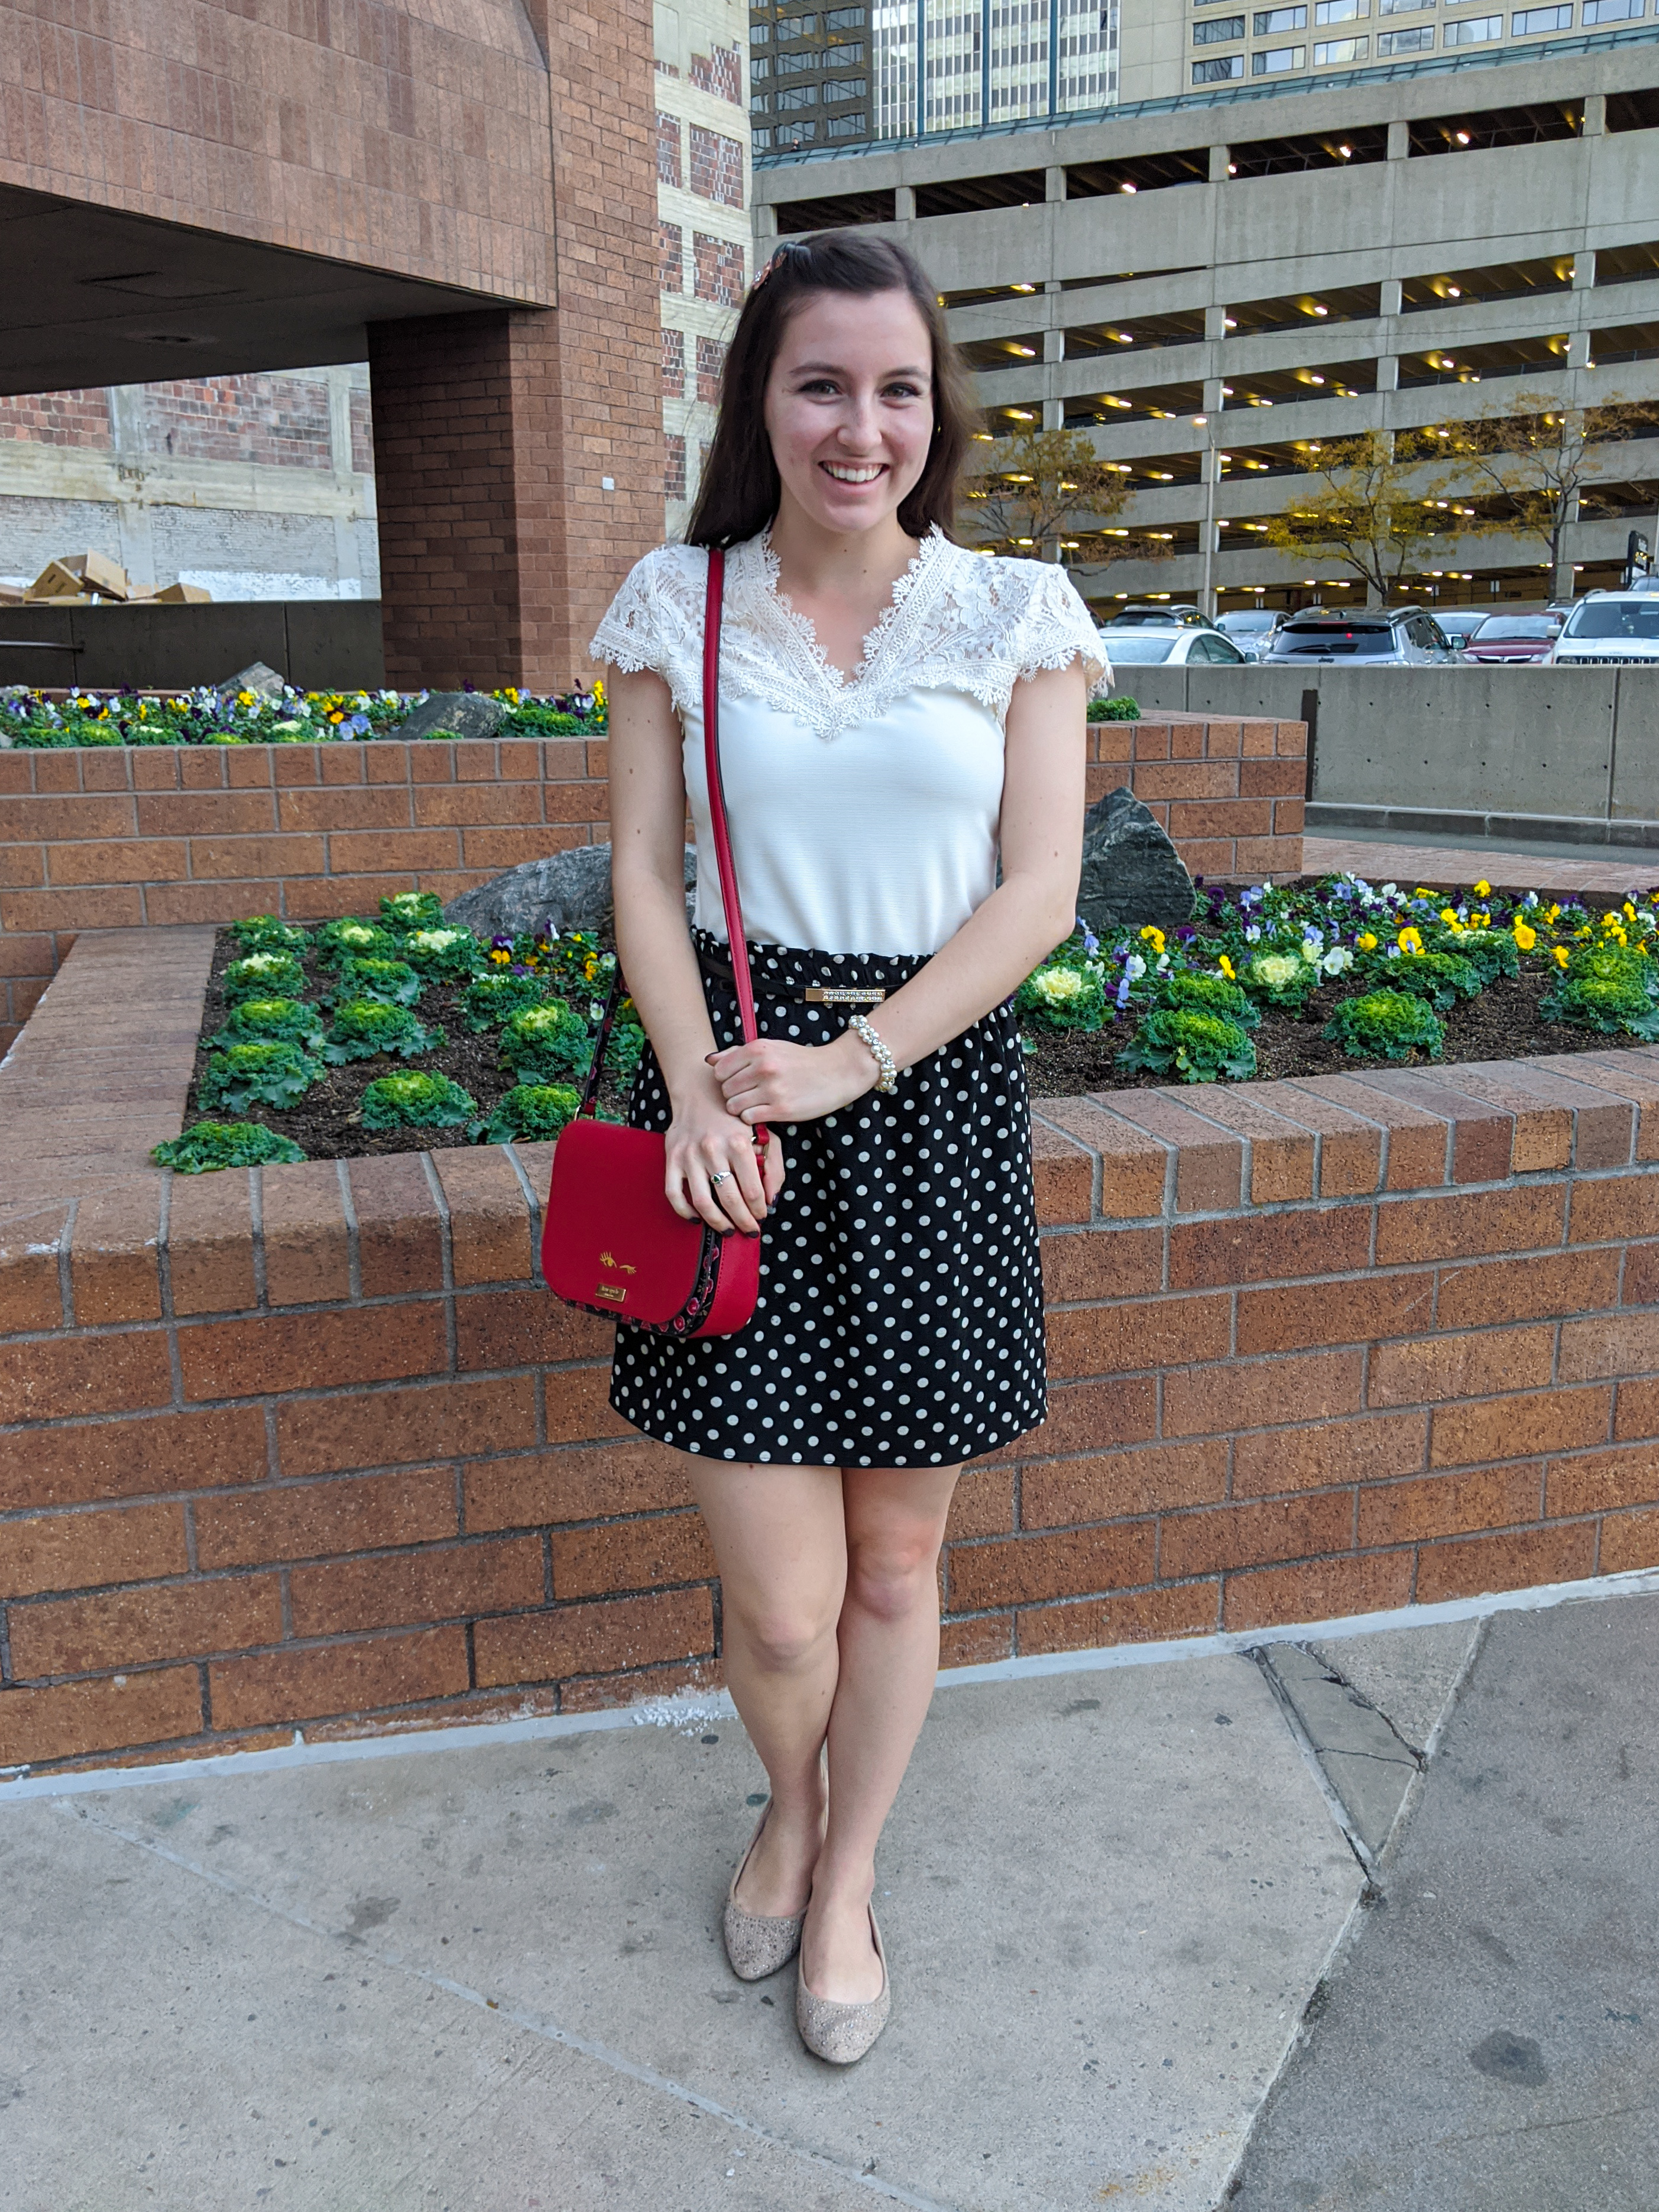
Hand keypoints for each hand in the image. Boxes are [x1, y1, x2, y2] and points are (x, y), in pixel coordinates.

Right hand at [664, 1070, 787, 1234]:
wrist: (700, 1092)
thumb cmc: (735, 1117)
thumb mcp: (763, 1134)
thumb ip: (773, 1166)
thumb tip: (771, 1199)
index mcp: (739, 1143)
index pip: (753, 1190)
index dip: (759, 1210)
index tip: (761, 1216)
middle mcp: (713, 1149)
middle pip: (730, 1200)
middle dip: (743, 1221)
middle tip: (749, 1230)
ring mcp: (690, 1155)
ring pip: (703, 1202)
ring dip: (717, 1223)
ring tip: (727, 1230)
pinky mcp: (672, 1158)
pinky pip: (674, 1194)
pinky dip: (684, 1212)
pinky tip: (696, 1218)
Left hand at [708, 1029, 874, 1128]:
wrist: (837, 1071)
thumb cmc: (800, 1061)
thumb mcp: (771, 1048)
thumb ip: (737, 1053)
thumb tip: (708, 1060)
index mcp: (758, 1049)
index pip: (719, 1070)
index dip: (726, 1078)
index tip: (739, 1081)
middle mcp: (763, 1067)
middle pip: (726, 1090)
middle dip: (733, 1094)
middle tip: (749, 1095)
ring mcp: (772, 1089)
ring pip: (734, 1106)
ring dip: (741, 1108)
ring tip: (755, 1104)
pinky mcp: (781, 1109)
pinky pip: (749, 1118)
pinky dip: (753, 1118)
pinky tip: (764, 1111)